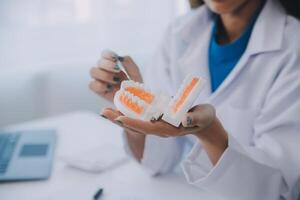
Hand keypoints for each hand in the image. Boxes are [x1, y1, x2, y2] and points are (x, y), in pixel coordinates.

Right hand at [89, 50, 142, 101]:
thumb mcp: (135, 74)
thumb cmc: (136, 87)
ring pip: (93, 71)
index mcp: (114, 64)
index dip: (108, 54)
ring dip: (104, 74)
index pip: (105, 54)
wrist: (136, 101)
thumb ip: (129, 64)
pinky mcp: (99, 90)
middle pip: (99, 62)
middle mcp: (105, 71)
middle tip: (117, 70)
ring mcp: (101, 80)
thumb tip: (120, 58)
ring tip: (115, 81)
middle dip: (108, 65)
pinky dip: (99, 85)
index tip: (115, 58)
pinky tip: (109, 88)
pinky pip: (91, 84)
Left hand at [101, 104, 215, 136]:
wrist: (204, 122)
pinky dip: (128, 112)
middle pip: (137, 126)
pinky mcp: (157, 120)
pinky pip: (140, 117)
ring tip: (105, 111)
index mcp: (169, 129)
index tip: (119, 118)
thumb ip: (194, 118)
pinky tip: (118, 106)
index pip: (148, 127)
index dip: (133, 123)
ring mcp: (157, 125)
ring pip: (136, 122)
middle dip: (120, 120)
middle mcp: (160, 129)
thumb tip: (184, 119)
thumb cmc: (204, 118)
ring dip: (120, 117)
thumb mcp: (203, 116)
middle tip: (103, 112)